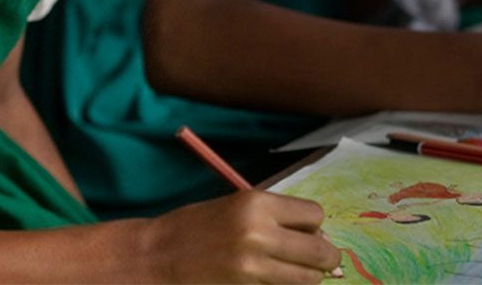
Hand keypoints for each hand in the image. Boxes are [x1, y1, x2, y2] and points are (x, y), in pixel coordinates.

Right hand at [139, 190, 339, 283]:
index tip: (307, 233)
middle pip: (320, 251)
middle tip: (321, 261)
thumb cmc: (195, 228)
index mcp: (256, 204)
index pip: (315, 215)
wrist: (156, 257)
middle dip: (325, 258)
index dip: (314, 226)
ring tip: (295, 274)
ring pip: (308, 279)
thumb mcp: (236, 207)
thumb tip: (319, 237)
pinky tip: (272, 282)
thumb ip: (275, 218)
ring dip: (308, 278)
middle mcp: (259, 234)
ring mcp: (253, 269)